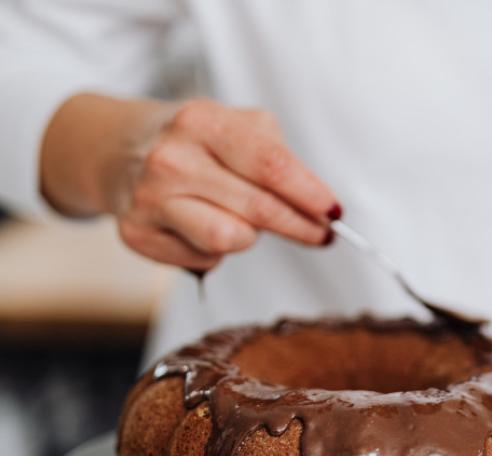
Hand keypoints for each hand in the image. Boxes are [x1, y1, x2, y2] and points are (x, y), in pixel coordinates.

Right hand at [41, 95, 341, 270]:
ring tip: (246, 221)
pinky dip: (218, 250)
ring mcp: (150, 200)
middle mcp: (171, 160)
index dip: (309, 194)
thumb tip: (319, 205)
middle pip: (257, 209)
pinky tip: (205, 226)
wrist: (117, 149)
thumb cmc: (194, 142)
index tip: (334, 212)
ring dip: (251, 237)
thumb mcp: (235, 125)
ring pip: (230, 240)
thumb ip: (277, 157)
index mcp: (201, 122)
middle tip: (322, 234)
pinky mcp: (138, 235)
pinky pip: (205, 258)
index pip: (270, 165)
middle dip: (300, 226)